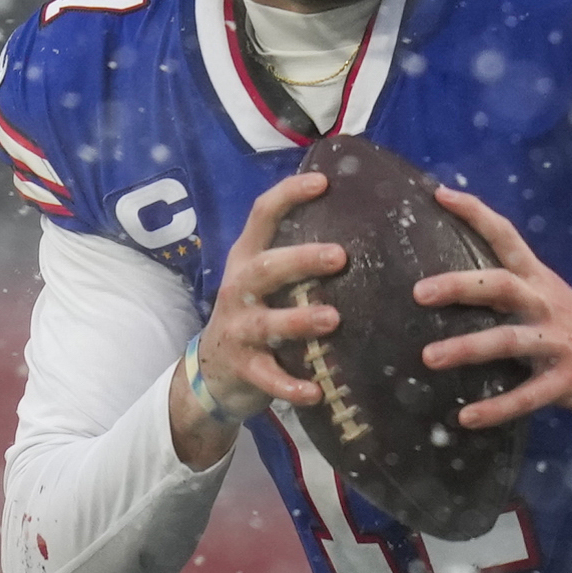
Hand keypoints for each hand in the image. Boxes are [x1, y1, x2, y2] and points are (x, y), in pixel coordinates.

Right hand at [168, 172, 342, 467]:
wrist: (213, 371)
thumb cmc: (256, 315)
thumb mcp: (266, 282)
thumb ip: (296, 257)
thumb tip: (358, 226)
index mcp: (247, 259)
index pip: (262, 215)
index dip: (289, 195)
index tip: (323, 181)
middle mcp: (238, 288)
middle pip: (265, 268)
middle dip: (300, 260)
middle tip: (340, 256)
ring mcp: (239, 329)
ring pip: (268, 323)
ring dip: (300, 320)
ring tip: (332, 319)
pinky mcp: (244, 368)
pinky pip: (269, 378)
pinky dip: (291, 386)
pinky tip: (315, 390)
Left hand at [414, 187, 571, 428]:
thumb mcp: (550, 300)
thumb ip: (512, 292)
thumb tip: (454, 286)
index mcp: (540, 281)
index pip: (507, 237)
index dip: (476, 213)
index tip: (440, 194)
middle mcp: (546, 305)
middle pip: (501, 286)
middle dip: (460, 286)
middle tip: (420, 293)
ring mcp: (558, 342)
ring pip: (508, 341)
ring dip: (467, 348)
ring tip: (429, 358)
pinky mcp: (567, 380)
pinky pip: (527, 396)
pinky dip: (496, 409)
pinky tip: (466, 418)